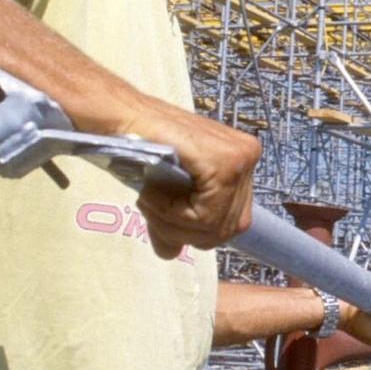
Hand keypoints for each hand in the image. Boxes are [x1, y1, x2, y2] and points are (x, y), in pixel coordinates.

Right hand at [116, 98, 261, 256]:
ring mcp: (241, 159)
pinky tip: (153, 193)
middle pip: (228, 229)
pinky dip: (172, 213)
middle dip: (184, 231)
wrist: (122, 116)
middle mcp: (249, 157)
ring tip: (149, 200)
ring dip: (173, 223)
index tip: (160, 215)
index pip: (232, 222)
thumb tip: (171, 253)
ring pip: (215, 226)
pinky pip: (204, 215)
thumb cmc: (142, 146)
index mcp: (241, 161)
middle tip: (152, 211)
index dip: (194, 230)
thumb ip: (174, 223)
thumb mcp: (167, 193)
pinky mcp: (225, 164)